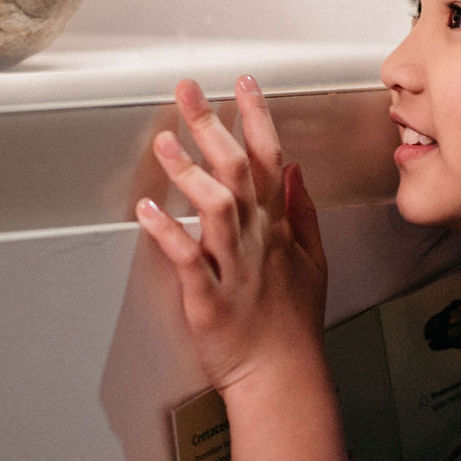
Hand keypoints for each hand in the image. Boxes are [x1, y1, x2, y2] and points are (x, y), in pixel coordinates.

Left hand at [136, 76, 329, 395]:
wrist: (283, 377)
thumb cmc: (293, 325)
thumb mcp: (314, 260)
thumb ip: (303, 211)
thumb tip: (296, 170)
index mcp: (278, 226)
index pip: (271, 157)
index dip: (256, 116)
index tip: (241, 82)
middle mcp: (257, 238)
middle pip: (238, 170)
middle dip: (212, 126)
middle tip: (187, 92)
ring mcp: (234, 266)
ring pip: (215, 207)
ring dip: (188, 171)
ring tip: (163, 141)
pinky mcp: (209, 298)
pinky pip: (188, 259)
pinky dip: (167, 233)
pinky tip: (146, 212)